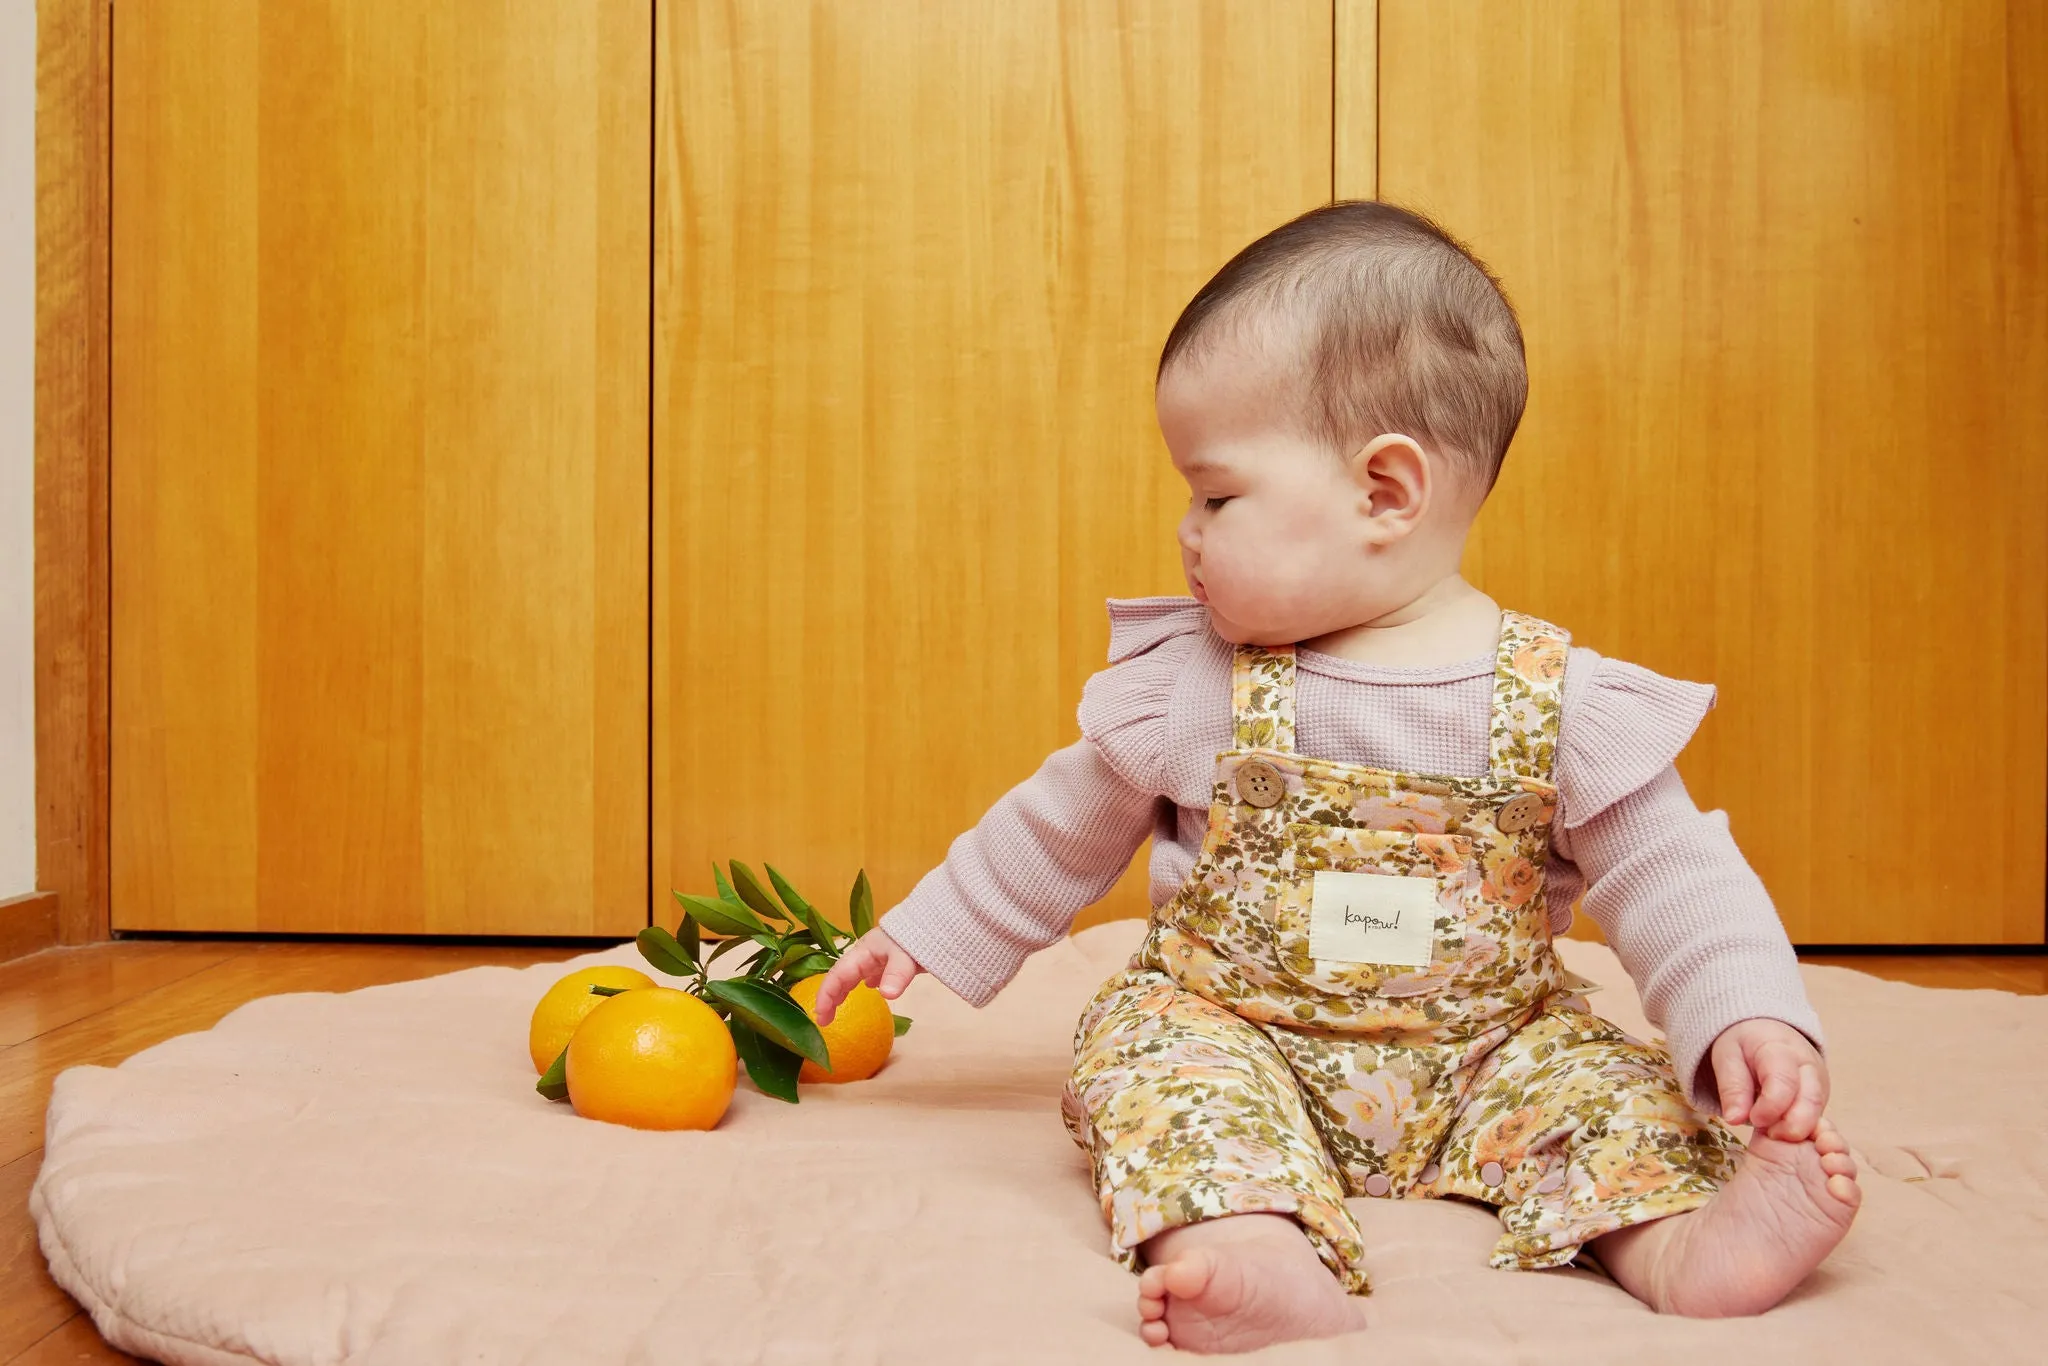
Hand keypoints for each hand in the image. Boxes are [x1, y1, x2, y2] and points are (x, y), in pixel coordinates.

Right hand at [813, 928, 921, 1024]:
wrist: (935, 920)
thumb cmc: (916, 934)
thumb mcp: (905, 954)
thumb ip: (896, 974)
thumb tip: (886, 995)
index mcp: (863, 951)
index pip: (837, 975)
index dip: (826, 996)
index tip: (820, 1017)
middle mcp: (866, 954)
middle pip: (842, 976)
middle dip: (830, 997)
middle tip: (824, 1020)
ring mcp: (879, 956)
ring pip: (855, 975)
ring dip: (844, 990)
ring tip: (838, 1007)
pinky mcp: (892, 959)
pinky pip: (871, 973)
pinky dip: (865, 984)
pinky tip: (873, 988)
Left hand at [1709, 1018, 1828, 1140]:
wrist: (1765, 1030)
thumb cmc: (1744, 1043)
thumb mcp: (1727, 1057)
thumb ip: (1731, 1087)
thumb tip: (1734, 1119)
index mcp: (1781, 1049)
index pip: (1784, 1082)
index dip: (1771, 1107)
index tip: (1754, 1120)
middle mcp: (1808, 1065)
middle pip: (1812, 1100)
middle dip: (1793, 1125)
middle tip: (1769, 1136)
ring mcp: (1819, 1081)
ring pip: (1818, 1111)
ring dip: (1798, 1129)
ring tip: (1773, 1133)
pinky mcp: (1822, 1094)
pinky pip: (1817, 1115)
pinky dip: (1802, 1127)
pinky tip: (1782, 1130)